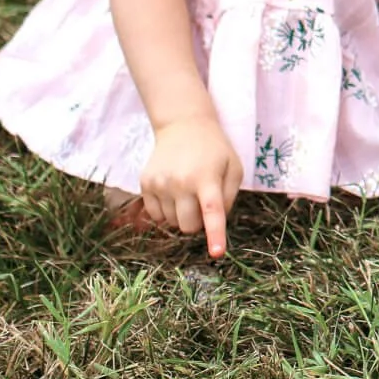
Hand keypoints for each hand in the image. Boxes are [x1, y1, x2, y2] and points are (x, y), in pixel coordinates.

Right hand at [140, 113, 241, 257]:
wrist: (183, 125)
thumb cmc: (214, 149)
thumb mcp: (233, 167)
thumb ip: (230, 197)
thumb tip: (216, 221)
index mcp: (206, 178)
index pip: (212, 212)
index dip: (215, 235)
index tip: (217, 253)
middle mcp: (180, 182)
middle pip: (188, 226)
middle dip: (198, 223)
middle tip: (202, 202)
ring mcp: (159, 183)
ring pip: (171, 223)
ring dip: (181, 215)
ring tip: (187, 192)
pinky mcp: (145, 184)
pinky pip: (155, 215)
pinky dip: (166, 211)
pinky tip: (172, 192)